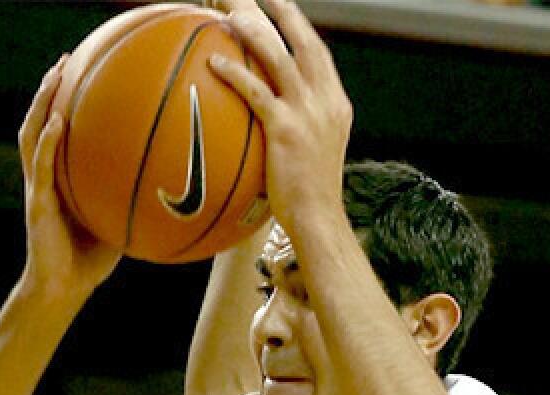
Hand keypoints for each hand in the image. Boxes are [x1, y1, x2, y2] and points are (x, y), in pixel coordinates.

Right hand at [18, 55, 120, 302]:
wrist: (61, 290)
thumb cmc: (90, 262)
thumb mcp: (119, 222)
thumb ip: (135, 201)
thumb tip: (177, 188)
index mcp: (61, 179)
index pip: (59, 132)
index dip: (66, 103)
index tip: (83, 73)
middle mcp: (45, 177)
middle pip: (41, 122)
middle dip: (51, 90)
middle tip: (66, 60)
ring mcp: (38, 188)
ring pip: (31, 135)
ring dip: (42, 104)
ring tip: (56, 77)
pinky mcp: (37, 203)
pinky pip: (40, 166)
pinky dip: (46, 142)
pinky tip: (57, 122)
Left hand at [208, 0, 352, 233]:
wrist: (318, 219)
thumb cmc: (310, 195)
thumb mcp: (317, 152)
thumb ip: (302, 126)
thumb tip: (274, 115)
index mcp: (336, 104)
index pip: (319, 54)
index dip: (300, 28)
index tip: (283, 10)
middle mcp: (326, 101)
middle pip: (304, 42)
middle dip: (283, 12)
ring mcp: (308, 114)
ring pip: (280, 57)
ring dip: (254, 31)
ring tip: (230, 14)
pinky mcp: (286, 130)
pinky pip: (256, 92)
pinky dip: (235, 74)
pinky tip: (214, 64)